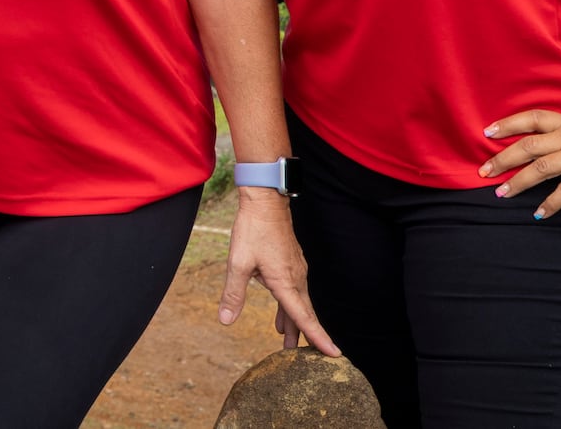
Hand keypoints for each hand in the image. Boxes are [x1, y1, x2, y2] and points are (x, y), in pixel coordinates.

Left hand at [218, 187, 338, 356]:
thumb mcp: (238, 263)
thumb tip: (226, 321)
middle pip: (302, 313)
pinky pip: (294, 290)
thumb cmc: (252, 229)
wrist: (265, 201)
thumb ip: (233, 294)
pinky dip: (289, 306)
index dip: (319, 338)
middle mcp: (295, 277)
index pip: (304, 317)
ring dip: (294, 322)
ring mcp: (296, 269)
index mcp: (285, 281)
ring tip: (287, 342)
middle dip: (303, 336)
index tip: (334, 355)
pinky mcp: (291, 262)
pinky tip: (280, 314)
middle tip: (302, 359)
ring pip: (298, 302)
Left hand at [479, 88, 560, 218]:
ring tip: (501, 194)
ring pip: (540, 168)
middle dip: (502, 159)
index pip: (532, 118)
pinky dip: (551, 203)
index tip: (487, 131)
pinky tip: (539, 214)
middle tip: (482, 172)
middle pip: (527, 145)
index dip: (508, 124)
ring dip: (518, 182)